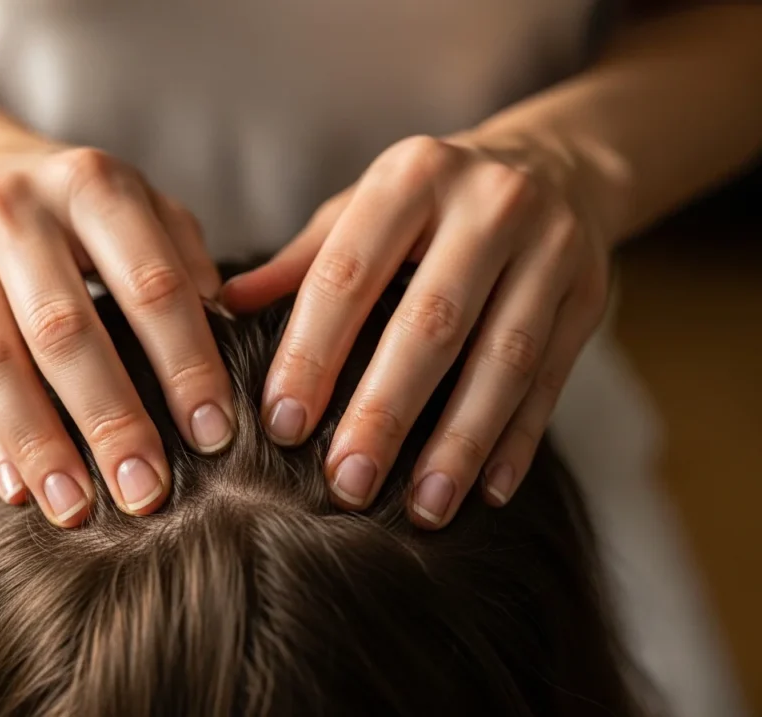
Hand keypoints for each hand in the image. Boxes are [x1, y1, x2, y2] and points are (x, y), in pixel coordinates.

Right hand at [0, 146, 235, 525]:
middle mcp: (18, 214)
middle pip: (66, 330)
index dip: (184, 361)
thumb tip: (228, 335)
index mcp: (92, 186)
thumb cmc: (85, 209)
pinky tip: (22, 491)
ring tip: (78, 508)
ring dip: (41, 444)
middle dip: (110, 418)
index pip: (149, 284)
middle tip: (148, 490)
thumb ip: (185, 262)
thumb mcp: (144, 207)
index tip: (213, 432)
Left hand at [223, 133, 627, 527]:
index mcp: (412, 177)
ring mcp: (550, 250)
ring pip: (502, 359)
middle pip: (431, 324)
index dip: (313, 352)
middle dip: (386, 412)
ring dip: (459, 441)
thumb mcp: (367, 206)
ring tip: (424, 509)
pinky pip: (552, 378)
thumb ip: (304, 261)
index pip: (349, 274)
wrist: (556, 165)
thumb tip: (224, 307)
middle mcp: (488, 205)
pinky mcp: (589, 296)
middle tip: (348, 484)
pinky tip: (488, 492)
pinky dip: (519, 440)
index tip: (283, 425)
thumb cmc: (432, 201)